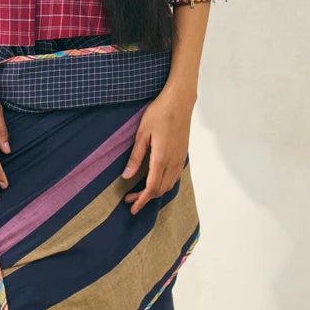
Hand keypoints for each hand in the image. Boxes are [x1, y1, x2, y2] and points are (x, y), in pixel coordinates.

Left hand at [121, 88, 194, 214]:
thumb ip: (135, 157)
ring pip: (169, 185)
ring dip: (155, 192)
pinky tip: (156, 180)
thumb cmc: (159, 113)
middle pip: (160, 190)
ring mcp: (180, 159)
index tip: (131, 207)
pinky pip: (175, 177)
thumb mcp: (142, 133)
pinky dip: (164, 184)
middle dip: (145, 198)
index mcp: (161, 159)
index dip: (141, 200)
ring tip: (140, 192)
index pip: (152, 188)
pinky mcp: (183, 155)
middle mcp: (173, 162)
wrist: (180, 102)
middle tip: (130, 199)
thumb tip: (127, 176)